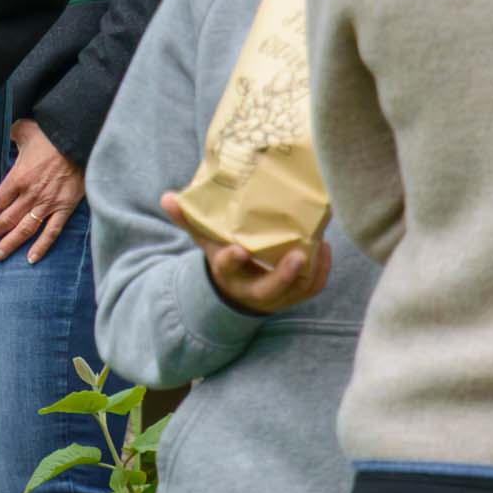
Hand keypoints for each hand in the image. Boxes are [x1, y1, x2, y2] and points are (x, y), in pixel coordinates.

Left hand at [0, 118, 84, 263]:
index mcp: (18, 178)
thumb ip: (9, 134)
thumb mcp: (25, 130)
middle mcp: (30, 194)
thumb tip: (0, 131)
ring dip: (10, 243)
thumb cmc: (51, 135)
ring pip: (25, 229)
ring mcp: (48, 203)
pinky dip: (42, 246)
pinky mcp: (65, 207)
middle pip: (6, 219)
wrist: (79, 140)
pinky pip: (52, 231)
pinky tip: (31, 258)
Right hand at [159, 191, 331, 313]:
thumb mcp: (205, 238)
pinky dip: (322, 271)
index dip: (231, 260)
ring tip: (318, 244)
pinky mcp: (295, 295)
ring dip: (309, 272)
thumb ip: (189, 219)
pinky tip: (325, 247)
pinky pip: (312, 289)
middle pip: (268, 290)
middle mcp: (252, 288)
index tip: (238, 250)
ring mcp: (277, 295)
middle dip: (283, 276)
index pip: (227, 267)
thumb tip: (167, 197)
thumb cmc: (224, 253)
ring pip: (296, 291)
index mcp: (228, 272)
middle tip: (298, 256)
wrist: (239, 288)